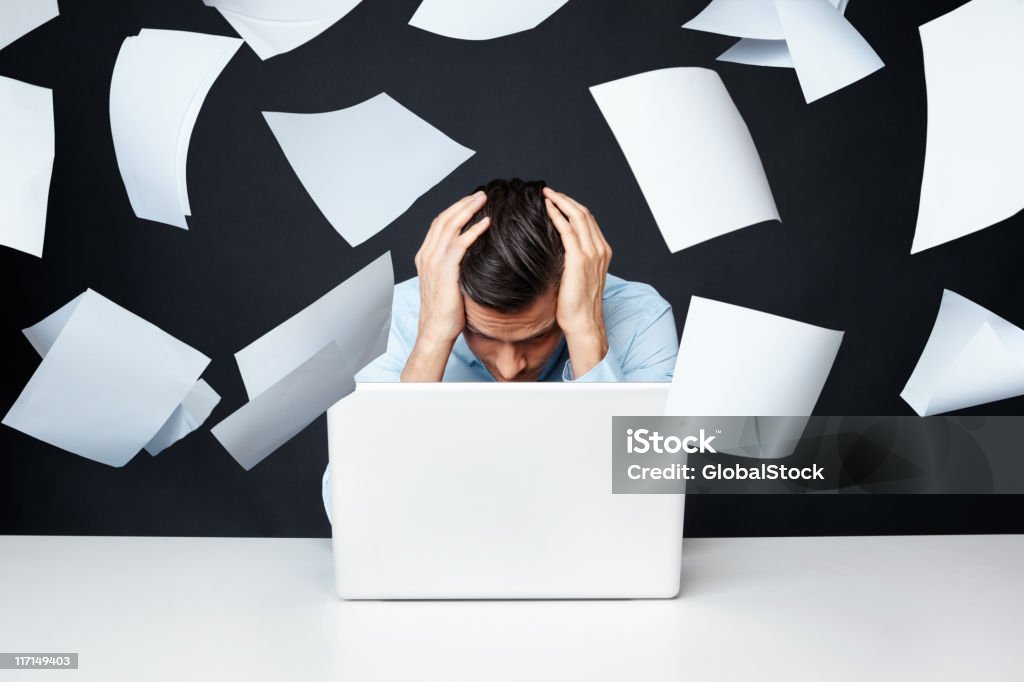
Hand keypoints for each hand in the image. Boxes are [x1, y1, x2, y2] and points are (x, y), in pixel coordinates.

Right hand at [403, 191, 489, 380]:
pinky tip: (486, 223)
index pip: (439, 224)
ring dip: (468, 210)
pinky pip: (461, 243)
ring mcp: (434, 261)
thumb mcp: (447, 284)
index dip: (455, 210)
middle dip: (462, 204)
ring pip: (451, 226)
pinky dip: (473, 230)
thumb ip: (454, 268)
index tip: (471, 202)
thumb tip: (471, 260)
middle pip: (444, 219)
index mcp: (425, 257)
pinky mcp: (446, 269)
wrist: (436, 330)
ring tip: (483, 200)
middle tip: (480, 194)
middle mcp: (427, 255)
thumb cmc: (445, 312)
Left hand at [543, 187, 611, 376]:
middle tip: (549, 192)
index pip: (589, 221)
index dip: (573, 207)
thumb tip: (557, 250)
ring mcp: (592, 253)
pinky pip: (567, 229)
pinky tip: (546, 208)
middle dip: (566, 199)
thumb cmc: (576, 305)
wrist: (582, 322)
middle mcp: (600, 249)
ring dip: (560, 202)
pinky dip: (557, 215)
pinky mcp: (579, 258)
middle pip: (584, 213)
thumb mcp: (578, 277)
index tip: (557, 200)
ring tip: (546, 195)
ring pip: (577, 216)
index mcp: (602, 252)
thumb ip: (574, 260)